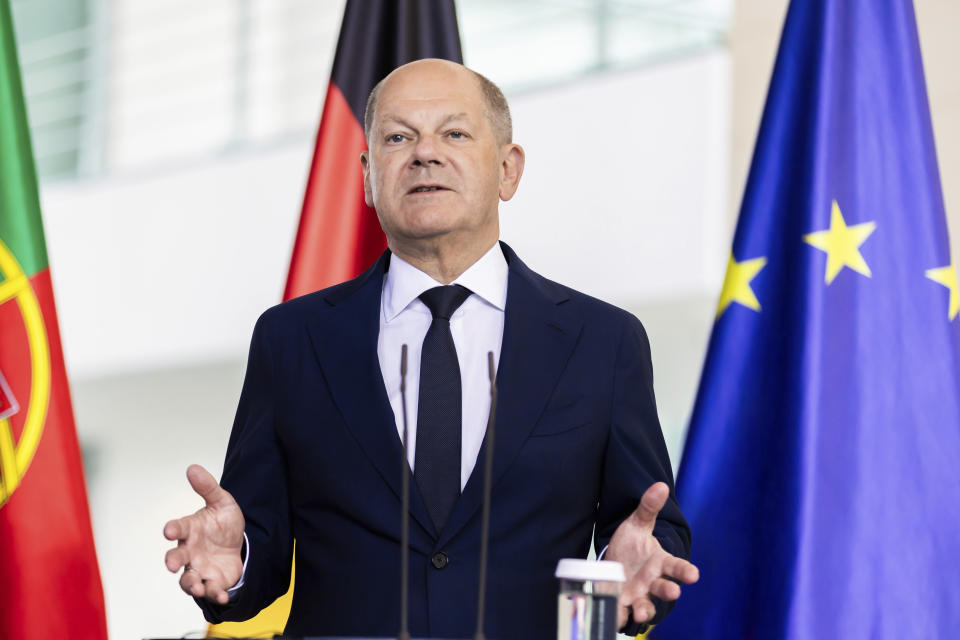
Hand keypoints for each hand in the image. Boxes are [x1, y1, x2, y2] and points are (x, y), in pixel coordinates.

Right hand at [163, 464, 244, 604]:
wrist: (240, 543)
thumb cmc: (223, 523)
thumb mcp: (222, 502)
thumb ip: (208, 487)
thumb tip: (192, 468)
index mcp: (190, 530)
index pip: (178, 528)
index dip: (172, 529)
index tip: (169, 530)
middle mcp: (190, 551)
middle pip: (176, 557)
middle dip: (173, 561)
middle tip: (173, 565)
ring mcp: (199, 568)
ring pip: (188, 580)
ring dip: (191, 584)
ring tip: (199, 586)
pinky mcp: (212, 581)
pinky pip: (210, 590)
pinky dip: (215, 594)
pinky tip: (223, 596)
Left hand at [605, 482, 699, 627]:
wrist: (615, 562)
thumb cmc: (632, 545)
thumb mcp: (637, 523)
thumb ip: (648, 507)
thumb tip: (660, 486)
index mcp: (660, 562)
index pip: (676, 567)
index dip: (685, 571)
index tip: (694, 574)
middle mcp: (652, 582)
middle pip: (664, 588)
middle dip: (668, 591)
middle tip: (673, 592)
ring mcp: (638, 595)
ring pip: (646, 606)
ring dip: (645, 611)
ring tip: (641, 613)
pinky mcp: (622, 604)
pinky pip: (622, 614)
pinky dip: (620, 617)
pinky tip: (617, 617)